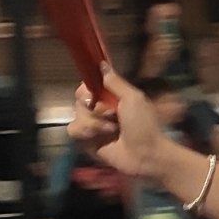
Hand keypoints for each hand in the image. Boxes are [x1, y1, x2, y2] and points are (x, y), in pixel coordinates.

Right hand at [69, 63, 163, 178]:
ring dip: (94, 122)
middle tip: (108, 113)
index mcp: (111, 98)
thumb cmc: (143, 125)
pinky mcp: (87, 142)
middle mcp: (100, 110)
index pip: (88, 86)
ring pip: (76, 115)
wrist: (145, 154)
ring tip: (111, 130)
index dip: (87, 88)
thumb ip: (115, 82)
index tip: (92, 93)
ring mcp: (93, 126)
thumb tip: (102, 63)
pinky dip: (86, 133)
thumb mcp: (133, 98)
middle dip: (92, 106)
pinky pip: (73, 131)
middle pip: (79, 99)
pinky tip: (99, 139)